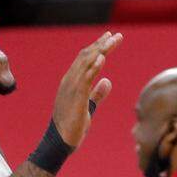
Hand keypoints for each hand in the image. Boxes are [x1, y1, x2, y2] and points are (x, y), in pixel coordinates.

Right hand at [52, 30, 122, 146]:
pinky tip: (103, 57)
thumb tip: (107, 81)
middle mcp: (70, 80)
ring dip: (101, 50)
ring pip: (87, 63)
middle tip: (116, 35)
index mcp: (72, 81)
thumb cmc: (73, 125)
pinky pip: (85, 77)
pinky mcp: (76, 97)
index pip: (85, 59)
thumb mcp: (88, 106)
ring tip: (113, 40)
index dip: (98, 47)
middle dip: (102, 44)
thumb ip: (97, 93)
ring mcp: (71, 87)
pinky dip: (94, 66)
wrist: (60, 141)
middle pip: (86, 56)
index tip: (110, 38)